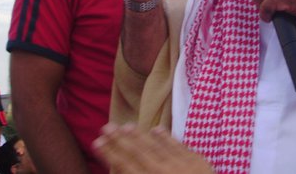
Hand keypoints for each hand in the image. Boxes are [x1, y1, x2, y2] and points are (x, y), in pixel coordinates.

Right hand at [93, 123, 212, 173]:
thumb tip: (119, 167)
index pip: (125, 166)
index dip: (110, 153)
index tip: (97, 141)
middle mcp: (163, 172)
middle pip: (138, 153)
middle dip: (120, 140)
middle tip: (107, 126)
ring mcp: (182, 165)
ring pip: (157, 146)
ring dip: (140, 135)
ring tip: (126, 125)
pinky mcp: (198, 162)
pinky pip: (178, 145)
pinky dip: (166, 137)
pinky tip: (156, 129)